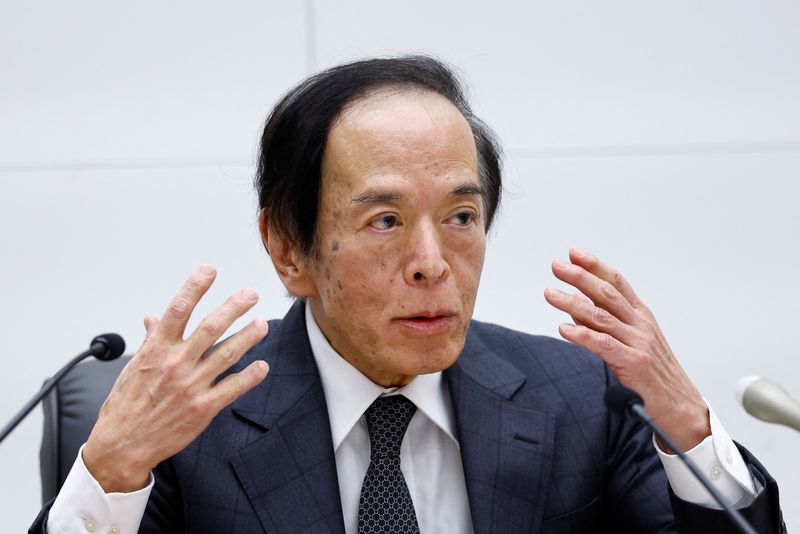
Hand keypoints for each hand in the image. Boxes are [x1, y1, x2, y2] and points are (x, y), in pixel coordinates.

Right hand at [83, 265, 269, 491]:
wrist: (123, 444)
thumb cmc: (126, 404)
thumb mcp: (134, 367)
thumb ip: (151, 340)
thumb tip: (154, 319)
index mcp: (157, 349)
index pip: (177, 309)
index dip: (195, 287)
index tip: (209, 270)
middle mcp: (176, 363)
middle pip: (211, 327)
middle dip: (234, 308)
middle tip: (250, 294)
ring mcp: (191, 385)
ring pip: (227, 354)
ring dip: (248, 337)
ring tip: (263, 324)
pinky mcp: (203, 408)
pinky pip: (232, 388)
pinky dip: (250, 376)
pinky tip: (262, 366)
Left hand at [544, 248, 709, 451]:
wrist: (681, 406)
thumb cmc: (654, 374)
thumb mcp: (631, 342)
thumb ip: (605, 324)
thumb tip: (577, 308)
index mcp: (640, 315)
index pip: (617, 282)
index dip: (595, 266)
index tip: (574, 253)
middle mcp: (640, 324)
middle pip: (607, 294)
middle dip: (579, 277)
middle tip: (557, 265)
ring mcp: (639, 342)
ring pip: (601, 316)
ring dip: (572, 302)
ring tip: (550, 293)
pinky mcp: (634, 363)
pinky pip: (604, 345)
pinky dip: (583, 336)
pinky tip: (564, 329)